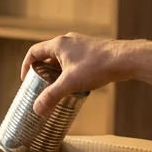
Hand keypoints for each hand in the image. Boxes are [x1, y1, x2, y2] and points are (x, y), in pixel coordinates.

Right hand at [21, 36, 151, 114]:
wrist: (124, 59)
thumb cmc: (96, 66)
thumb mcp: (70, 83)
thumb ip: (52, 96)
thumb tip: (37, 110)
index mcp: (58, 44)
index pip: (34, 52)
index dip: (26, 66)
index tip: (26, 80)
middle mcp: (68, 41)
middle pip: (48, 55)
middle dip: (42, 70)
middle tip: (41, 85)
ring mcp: (81, 44)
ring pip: (62, 58)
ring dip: (57, 71)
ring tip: (58, 86)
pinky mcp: (92, 50)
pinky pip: (75, 60)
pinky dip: (70, 70)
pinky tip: (76, 83)